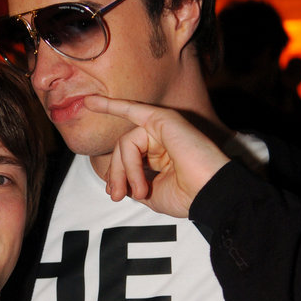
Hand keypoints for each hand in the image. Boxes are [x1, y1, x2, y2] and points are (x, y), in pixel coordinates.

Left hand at [84, 95, 229, 216]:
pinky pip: (130, 111)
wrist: (209, 196)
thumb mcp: (152, 194)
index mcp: (161, 156)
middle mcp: (162, 139)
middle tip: (117, 196)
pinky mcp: (163, 119)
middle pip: (123, 150)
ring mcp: (163, 127)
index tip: (115, 195)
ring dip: (127, 168)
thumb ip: (133, 182)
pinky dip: (110, 106)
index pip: (128, 158)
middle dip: (116, 174)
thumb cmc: (187, 197)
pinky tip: (90, 102)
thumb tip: (115, 181)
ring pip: (126, 143)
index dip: (117, 176)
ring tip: (140, 189)